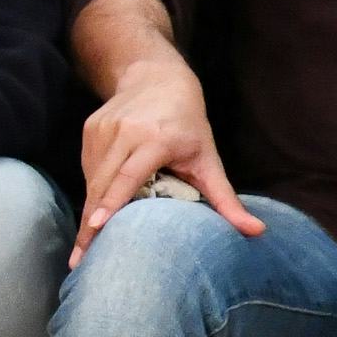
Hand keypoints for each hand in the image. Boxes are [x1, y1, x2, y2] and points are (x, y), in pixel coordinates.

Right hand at [72, 52, 263, 267]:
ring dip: (89, 210)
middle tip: (79, 259)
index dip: (111, 202)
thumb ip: (225, 198)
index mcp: (155, 138)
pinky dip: (91, 190)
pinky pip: (87, 168)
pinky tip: (95, 208)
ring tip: (84, 243)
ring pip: (91, 178)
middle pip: (102, 184)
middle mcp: (125, 132)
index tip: (95, 227)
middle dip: (90, 223)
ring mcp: (103, 130)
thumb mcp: (208, 159)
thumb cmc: (187, 122)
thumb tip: (256, 232)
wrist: (154, 78)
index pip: (129, 175)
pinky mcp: (89, 130)